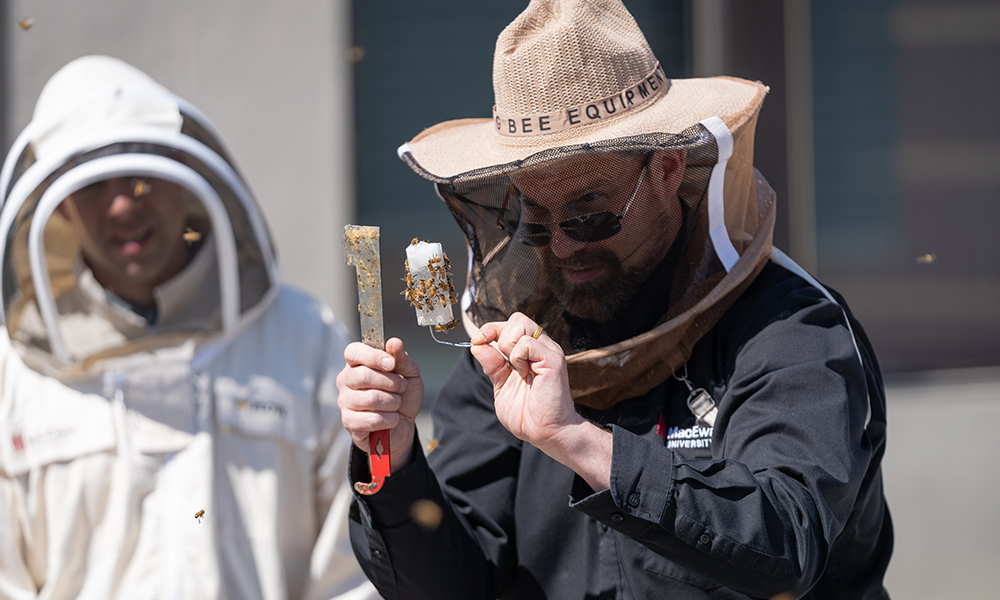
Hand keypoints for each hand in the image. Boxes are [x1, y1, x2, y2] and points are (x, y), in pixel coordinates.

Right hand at [337, 337, 423, 470]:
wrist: (404, 424)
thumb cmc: (403, 395)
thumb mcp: (409, 373)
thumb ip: (401, 357)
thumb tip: (394, 342)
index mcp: (358, 362)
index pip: (354, 351)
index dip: (373, 356)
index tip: (391, 364)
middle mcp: (346, 380)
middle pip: (363, 376)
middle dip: (391, 383)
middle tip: (401, 387)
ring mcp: (345, 401)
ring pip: (370, 399)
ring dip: (393, 402)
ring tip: (396, 403)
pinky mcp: (349, 422)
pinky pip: (372, 419)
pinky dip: (389, 419)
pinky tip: (391, 418)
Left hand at [470, 313, 611, 489]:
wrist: (546, 433)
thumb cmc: (527, 414)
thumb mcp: (501, 386)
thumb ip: (492, 365)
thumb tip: (477, 345)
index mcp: (529, 352)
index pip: (509, 324)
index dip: (490, 330)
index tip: (478, 342)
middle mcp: (541, 347)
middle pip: (516, 319)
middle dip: (499, 336)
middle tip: (504, 362)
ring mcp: (548, 351)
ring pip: (520, 324)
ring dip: (508, 347)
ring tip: (518, 370)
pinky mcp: (553, 359)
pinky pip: (527, 343)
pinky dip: (518, 357)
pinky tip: (525, 374)